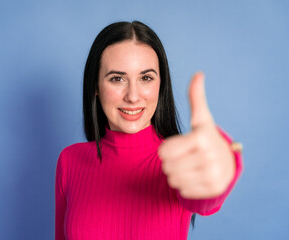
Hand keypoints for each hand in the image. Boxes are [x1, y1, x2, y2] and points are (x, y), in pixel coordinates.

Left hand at [158, 72, 234, 198]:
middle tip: (183, 157)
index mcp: (202, 138)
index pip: (163, 151)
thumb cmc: (206, 138)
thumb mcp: (201, 119)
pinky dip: (184, 185)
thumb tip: (198, 74)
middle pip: (166, 166)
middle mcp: (209, 157)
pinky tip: (194, 176)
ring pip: (172, 179)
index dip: (166, 149)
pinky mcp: (212, 189)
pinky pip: (182, 190)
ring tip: (188, 166)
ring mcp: (213, 175)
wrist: (227, 163)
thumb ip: (196, 98)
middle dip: (170, 162)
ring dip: (175, 174)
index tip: (178, 146)